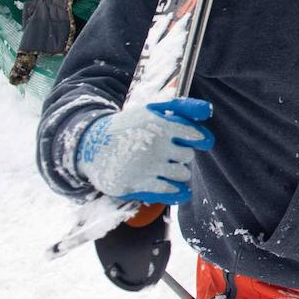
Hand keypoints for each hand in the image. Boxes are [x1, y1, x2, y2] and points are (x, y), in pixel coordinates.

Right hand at [75, 98, 214, 203]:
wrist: (91, 145)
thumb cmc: (128, 126)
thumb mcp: (151, 111)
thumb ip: (182, 108)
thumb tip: (208, 111)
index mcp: (159, 124)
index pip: (195, 135)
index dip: (200, 139)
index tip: (199, 141)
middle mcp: (153, 145)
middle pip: (188, 156)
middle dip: (182, 155)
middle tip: (169, 153)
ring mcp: (144, 166)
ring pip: (182, 174)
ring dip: (178, 172)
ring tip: (166, 166)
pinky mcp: (135, 184)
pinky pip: (168, 190)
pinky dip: (175, 189)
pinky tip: (175, 186)